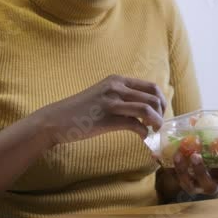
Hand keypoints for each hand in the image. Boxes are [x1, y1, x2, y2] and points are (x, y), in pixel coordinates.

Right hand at [28, 75, 166, 146]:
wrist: (56, 120)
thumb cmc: (80, 111)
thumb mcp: (103, 95)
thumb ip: (122, 98)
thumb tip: (145, 109)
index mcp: (117, 80)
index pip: (151, 86)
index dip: (161, 101)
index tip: (160, 113)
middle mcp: (115, 87)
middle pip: (153, 97)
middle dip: (161, 113)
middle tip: (158, 124)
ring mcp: (111, 102)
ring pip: (147, 109)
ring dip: (156, 122)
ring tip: (154, 130)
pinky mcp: (107, 119)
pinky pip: (135, 124)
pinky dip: (144, 132)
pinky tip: (143, 137)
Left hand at [158, 139, 217, 200]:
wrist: (206, 161)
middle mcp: (212, 183)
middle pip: (206, 180)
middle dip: (200, 169)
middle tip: (196, 155)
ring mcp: (196, 185)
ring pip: (188, 180)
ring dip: (183, 167)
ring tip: (180, 153)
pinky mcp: (182, 180)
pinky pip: (175, 175)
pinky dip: (170, 165)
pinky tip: (166, 154)